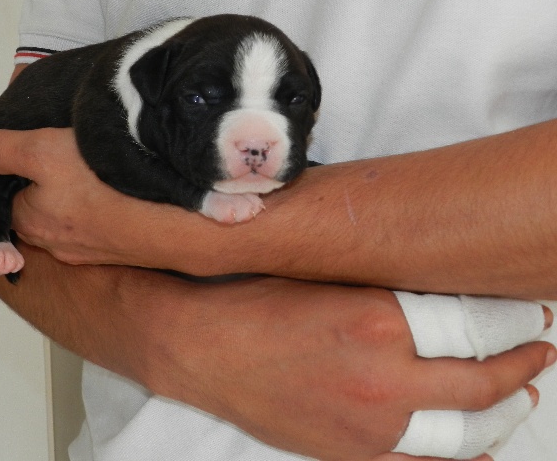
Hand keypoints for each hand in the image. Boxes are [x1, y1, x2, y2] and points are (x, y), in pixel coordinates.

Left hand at [0, 127, 177, 264]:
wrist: (167, 225)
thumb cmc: (105, 190)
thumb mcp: (40, 152)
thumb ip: (0, 150)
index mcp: (27, 219)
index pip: (3, 195)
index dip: (10, 168)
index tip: (25, 151)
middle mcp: (52, 242)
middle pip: (34, 206)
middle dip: (41, 183)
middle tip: (59, 154)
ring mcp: (85, 250)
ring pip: (67, 217)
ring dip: (72, 197)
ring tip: (88, 169)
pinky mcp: (115, 249)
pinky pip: (98, 225)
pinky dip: (101, 209)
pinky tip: (116, 191)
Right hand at [143, 277, 553, 460]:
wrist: (199, 347)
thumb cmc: (252, 302)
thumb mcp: (324, 279)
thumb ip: (386, 292)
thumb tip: (440, 294)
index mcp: (378, 321)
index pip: (473, 326)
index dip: (510, 321)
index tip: (527, 313)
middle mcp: (383, 379)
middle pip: (481, 383)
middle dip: (521, 366)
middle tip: (539, 350)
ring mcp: (369, 425)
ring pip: (464, 432)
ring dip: (503, 414)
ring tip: (521, 396)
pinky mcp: (349, 454)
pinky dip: (461, 458)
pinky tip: (480, 447)